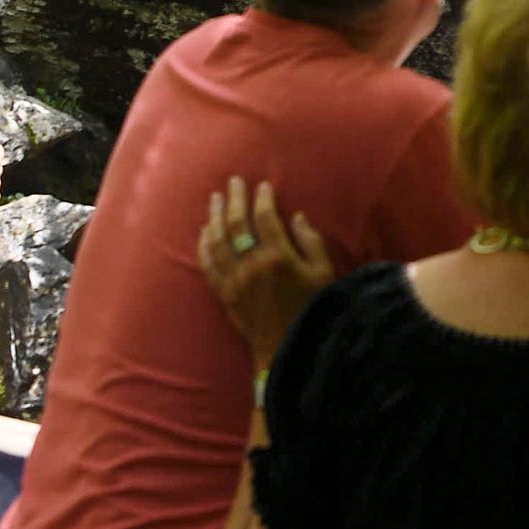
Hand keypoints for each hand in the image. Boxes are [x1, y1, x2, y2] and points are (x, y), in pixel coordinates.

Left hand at [198, 177, 333, 359]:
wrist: (287, 347)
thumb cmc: (311, 309)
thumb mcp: (323, 274)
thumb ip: (311, 243)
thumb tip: (296, 218)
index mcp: (279, 258)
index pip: (265, 219)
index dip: (262, 198)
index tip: (262, 185)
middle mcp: (252, 266)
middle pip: (237, 225)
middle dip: (235, 200)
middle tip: (234, 181)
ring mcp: (234, 281)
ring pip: (218, 241)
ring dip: (215, 217)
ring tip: (216, 199)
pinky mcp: (224, 294)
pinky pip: (208, 264)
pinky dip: (205, 244)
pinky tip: (205, 231)